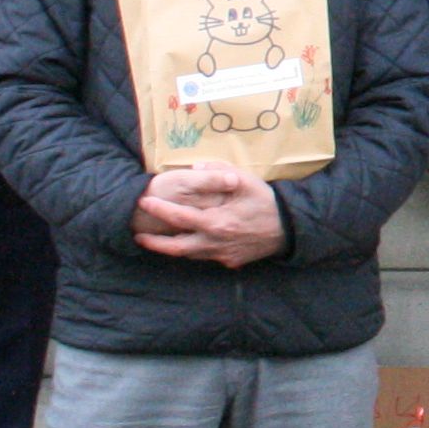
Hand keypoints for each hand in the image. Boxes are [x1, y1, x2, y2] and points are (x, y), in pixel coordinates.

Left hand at [134, 162, 285, 268]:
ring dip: (171, 248)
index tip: (143, 202)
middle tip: (138, 234)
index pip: (179, 217)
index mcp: (215, 222)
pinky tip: (190, 243)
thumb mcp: (245, 181)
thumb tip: (195, 166)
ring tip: (157, 240)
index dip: (159, 210)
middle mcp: (215, 243)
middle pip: (176, 248)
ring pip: (189, 255)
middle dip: (154, 243)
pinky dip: (193, 251)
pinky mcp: (230, 261)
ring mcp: (222, 255)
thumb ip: (219, 172)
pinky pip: (206, 257)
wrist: (290, 229)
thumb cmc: (266, 202)